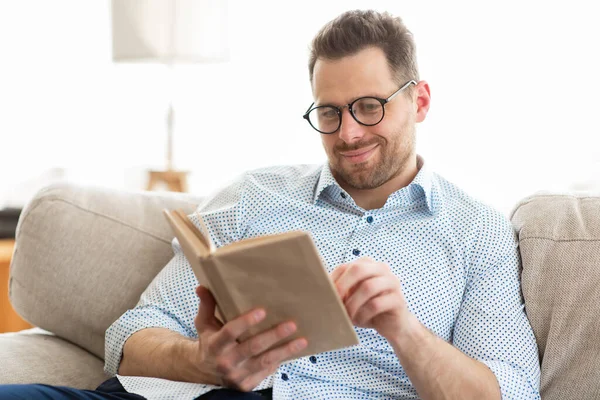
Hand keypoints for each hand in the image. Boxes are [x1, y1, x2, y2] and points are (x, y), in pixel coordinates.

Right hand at [192, 285, 306, 391]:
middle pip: (252, 347)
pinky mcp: (246, 385)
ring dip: (285, 351)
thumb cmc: (209, 341)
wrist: (204, 370)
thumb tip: (202, 287)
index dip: (246, 322)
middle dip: (273, 336)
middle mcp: (225, 362)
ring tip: (301, 341)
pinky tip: (292, 351)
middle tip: (291, 324)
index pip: (230, 332)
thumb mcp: (204, 324)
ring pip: (264, 362)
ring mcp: (236, 376)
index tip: (262, 311)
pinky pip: (266, 372)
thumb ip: (206, 305)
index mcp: (215, 345)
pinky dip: (279, 362)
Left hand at [331, 257, 409, 340]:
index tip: (325, 295)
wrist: (392, 325)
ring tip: (347, 315)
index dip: (333, 280)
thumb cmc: (368, 309)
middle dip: (342, 286)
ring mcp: (392, 282)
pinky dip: (364, 314)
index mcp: (367, 264)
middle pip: (359, 269)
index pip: (346, 266)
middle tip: (334, 302)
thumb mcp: (352, 297)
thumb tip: (320, 290)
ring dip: (353, 303)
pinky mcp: (398, 299)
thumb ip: (341, 290)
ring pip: (368, 287)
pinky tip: (360, 320)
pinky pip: (376, 304)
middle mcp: (381, 269)